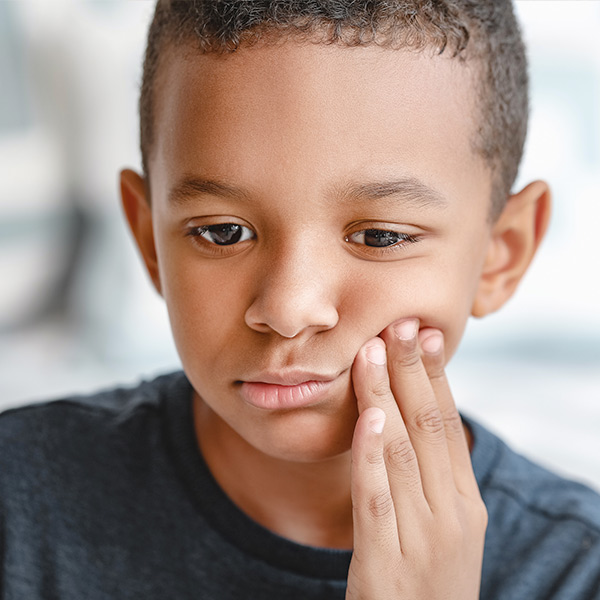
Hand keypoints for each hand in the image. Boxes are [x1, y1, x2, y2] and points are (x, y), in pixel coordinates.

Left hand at [346, 319, 486, 599]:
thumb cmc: (425, 581)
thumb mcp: (440, 528)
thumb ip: (428, 478)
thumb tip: (404, 420)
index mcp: (464, 503)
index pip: (449, 425)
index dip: (436, 377)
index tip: (424, 335)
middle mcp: (450, 515)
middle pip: (429, 427)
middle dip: (412, 371)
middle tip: (401, 323)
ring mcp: (422, 540)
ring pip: (402, 453)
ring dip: (385, 397)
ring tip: (373, 350)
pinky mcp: (386, 567)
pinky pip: (377, 500)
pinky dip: (372, 457)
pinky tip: (368, 419)